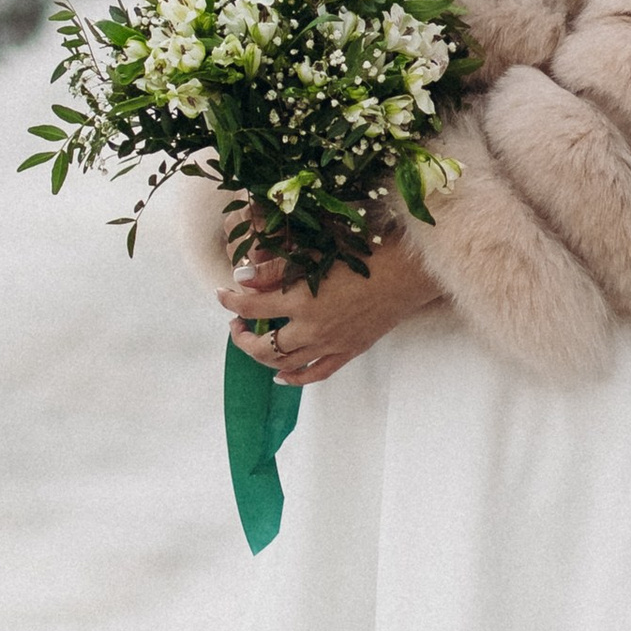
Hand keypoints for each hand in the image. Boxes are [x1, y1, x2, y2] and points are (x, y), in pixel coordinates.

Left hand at [218, 227, 444, 382]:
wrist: (408, 272)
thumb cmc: (365, 253)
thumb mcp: (317, 254)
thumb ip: (276, 268)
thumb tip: (242, 277)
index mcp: (301, 299)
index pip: (252, 306)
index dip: (231, 301)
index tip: (222, 294)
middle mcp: (311, 328)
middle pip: (263, 346)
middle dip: (242, 337)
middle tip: (236, 324)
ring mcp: (330, 344)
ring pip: (284, 364)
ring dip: (263, 356)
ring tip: (255, 342)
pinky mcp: (347, 351)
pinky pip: (315, 373)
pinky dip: (295, 378)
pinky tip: (282, 375)